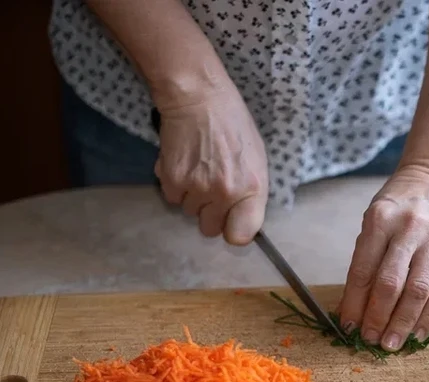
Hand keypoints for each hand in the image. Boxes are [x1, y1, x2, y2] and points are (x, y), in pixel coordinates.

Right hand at [154, 87, 268, 244]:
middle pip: (210, 228)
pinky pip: (172, 198)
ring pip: (190, 212)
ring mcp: (196, 187)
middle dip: (210, 214)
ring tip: (199, 168)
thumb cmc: (232, 125)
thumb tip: (241, 218)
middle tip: (211, 190)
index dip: (233, 230)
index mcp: (252, 188)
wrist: (198, 98)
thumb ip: (250, 193)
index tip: (231, 221)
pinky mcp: (172, 179)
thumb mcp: (256, 159)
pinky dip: (175, 185)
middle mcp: (225, 193)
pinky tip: (184, 163)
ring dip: (192, 197)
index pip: (240, 236)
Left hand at [338, 165, 428, 350]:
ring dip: (403, 322)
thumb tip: (355, 307)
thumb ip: (366, 259)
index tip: (348, 327)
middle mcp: (409, 228)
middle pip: (391, 283)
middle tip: (370, 341)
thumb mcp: (374, 220)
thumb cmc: (398, 204)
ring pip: (418, 291)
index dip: (355, 303)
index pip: (363, 270)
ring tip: (392, 343)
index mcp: (380, 219)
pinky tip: (418, 332)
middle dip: (378, 317)